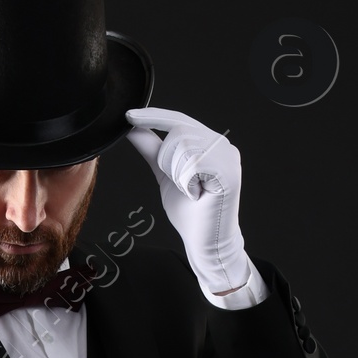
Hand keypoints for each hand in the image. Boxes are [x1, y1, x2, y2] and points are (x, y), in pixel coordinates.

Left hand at [125, 106, 249, 293]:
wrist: (204, 242)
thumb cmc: (190, 212)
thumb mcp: (165, 174)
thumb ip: (152, 150)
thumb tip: (133, 128)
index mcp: (208, 142)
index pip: (178, 119)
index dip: (153, 116)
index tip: (129, 116)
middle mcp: (222, 144)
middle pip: (178, 131)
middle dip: (168, 160)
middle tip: (181, 184)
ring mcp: (228, 156)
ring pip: (184, 146)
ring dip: (178, 174)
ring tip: (191, 190)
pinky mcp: (229, 172)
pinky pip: (194, 163)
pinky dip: (188, 183)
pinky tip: (198, 195)